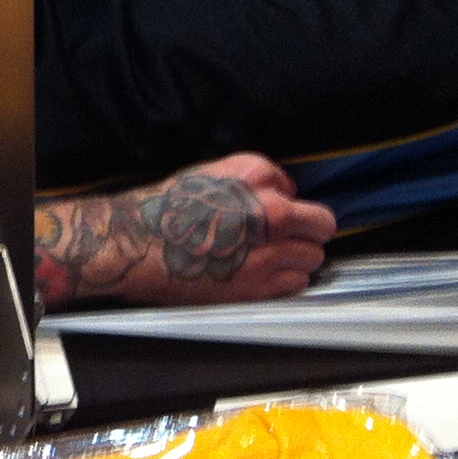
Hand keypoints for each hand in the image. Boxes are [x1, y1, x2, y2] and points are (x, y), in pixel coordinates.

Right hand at [37, 155, 333, 308]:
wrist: (136, 245)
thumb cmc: (164, 209)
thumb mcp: (206, 175)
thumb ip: (247, 183)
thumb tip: (280, 195)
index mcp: (252, 174)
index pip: (292, 185)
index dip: (281, 199)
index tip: (264, 210)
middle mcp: (270, 209)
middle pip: (321, 222)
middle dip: (306, 229)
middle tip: (285, 237)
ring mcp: (270, 249)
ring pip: (314, 255)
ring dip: (296, 257)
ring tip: (267, 259)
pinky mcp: (263, 284)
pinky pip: (299, 281)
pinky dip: (285, 280)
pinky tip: (259, 275)